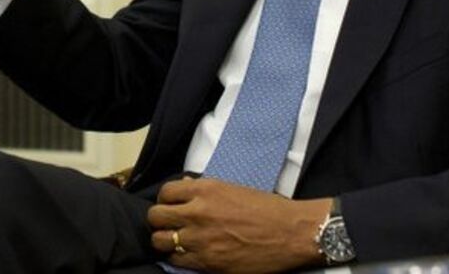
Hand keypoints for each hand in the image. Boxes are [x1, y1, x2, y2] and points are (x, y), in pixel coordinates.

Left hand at [147, 177, 329, 272]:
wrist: (292, 233)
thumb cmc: (268, 208)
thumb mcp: (232, 188)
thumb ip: (204, 188)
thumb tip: (184, 186)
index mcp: (205, 190)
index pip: (165, 193)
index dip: (165, 200)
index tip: (171, 206)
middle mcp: (197, 212)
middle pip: (156, 217)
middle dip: (159, 220)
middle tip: (169, 224)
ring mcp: (200, 239)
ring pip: (160, 241)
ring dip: (165, 241)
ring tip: (175, 241)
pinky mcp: (208, 263)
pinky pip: (176, 261)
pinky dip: (177, 258)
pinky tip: (188, 255)